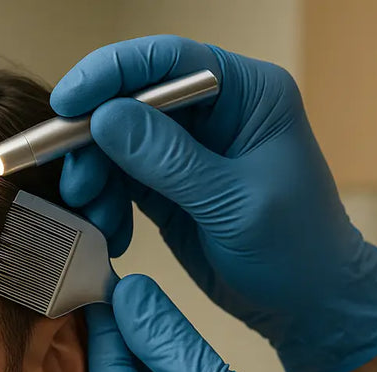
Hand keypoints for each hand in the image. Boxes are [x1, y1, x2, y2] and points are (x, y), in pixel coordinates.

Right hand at [53, 35, 376, 371]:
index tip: (66, 105)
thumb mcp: (233, 204)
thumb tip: (105, 117)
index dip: (111, 74)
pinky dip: (106, 205)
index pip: (168, 61)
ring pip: (116, 143)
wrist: (310, 305)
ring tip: (99, 223)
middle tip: (76, 187)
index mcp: (248, 94)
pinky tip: (113, 236)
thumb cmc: (296, 250)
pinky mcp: (169, 186)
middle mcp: (215, 111)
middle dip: (93, 142)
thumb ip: (169, 160)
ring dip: (96, 180)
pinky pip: (120, 181)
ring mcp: (189, 149)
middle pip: (131, 100)